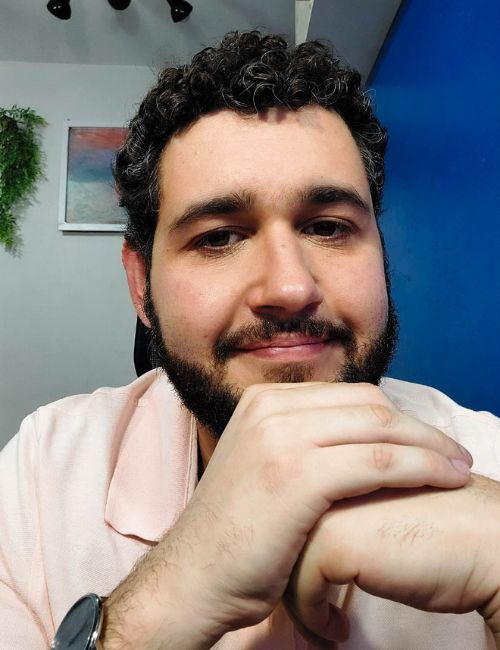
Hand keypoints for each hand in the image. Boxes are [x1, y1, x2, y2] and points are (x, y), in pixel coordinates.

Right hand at [102, 382, 472, 648]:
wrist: (193, 576)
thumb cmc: (236, 533)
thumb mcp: (264, 465)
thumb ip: (303, 440)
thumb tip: (362, 437)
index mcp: (264, 401)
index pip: (351, 394)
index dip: (397, 416)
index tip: (425, 440)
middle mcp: (271, 408)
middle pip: (369, 405)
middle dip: (420, 428)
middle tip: (452, 453)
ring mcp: (282, 438)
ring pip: (381, 429)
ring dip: (430, 447)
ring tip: (458, 468)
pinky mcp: (298, 475)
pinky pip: (380, 462)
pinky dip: (420, 469)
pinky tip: (442, 481)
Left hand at [285, 474, 499, 647]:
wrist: (484, 539)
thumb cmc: (437, 526)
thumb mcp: (376, 501)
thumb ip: (342, 499)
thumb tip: (304, 530)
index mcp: (331, 454)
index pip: (287, 498)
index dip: (293, 542)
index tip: (298, 577)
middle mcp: (319, 470)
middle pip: (280, 524)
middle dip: (286, 569)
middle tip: (305, 603)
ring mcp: (323, 500)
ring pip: (283, 553)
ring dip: (296, 594)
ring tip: (320, 617)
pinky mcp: (334, 538)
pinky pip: (301, 585)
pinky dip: (312, 614)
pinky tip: (337, 627)